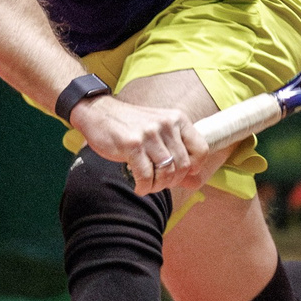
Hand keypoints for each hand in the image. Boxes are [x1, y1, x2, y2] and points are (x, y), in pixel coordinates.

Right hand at [71, 93, 213, 195]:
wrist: (98, 113)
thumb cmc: (130, 126)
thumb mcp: (158, 134)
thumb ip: (178, 156)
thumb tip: (197, 182)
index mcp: (177, 119)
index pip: (202, 150)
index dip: (193, 168)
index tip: (179, 173)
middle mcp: (166, 124)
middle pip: (183, 166)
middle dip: (172, 181)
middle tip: (159, 183)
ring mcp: (149, 134)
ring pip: (166, 172)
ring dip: (158, 186)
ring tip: (148, 185)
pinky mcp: (132, 144)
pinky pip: (146, 175)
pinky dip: (144, 187)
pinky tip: (139, 187)